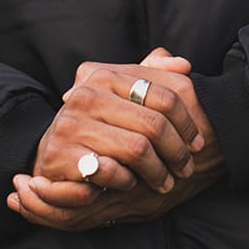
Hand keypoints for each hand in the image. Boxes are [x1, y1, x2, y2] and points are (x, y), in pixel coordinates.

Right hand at [6, 49, 225, 229]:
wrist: (52, 147)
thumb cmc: (98, 120)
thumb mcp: (121, 92)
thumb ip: (153, 74)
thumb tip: (184, 65)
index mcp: (105, 75)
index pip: (164, 96)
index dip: (187, 122)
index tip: (197, 143)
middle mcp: (86, 96)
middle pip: (154, 125)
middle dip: (177, 152)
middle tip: (186, 169)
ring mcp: (71, 125)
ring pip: (137, 150)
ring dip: (157, 172)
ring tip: (165, 181)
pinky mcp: (61, 155)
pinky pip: (111, 171)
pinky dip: (128, 181)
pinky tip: (132, 183)